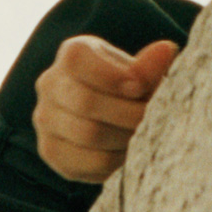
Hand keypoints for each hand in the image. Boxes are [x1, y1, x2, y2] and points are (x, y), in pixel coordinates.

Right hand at [32, 29, 187, 186]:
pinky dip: (115, 162)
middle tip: (152, 120)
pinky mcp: (51, 151)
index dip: (111, 77)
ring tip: (143, 137)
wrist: (111, 118)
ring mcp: (45, 119)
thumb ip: (149, 67)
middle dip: (127, 114)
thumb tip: (165, 50)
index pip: (76, 60)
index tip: (140, 89)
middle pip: (85, 102)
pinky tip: (128, 154)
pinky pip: (86, 162)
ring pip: (87, 134)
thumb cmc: (129, 88)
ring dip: (124, 139)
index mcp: (73, 54)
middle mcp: (50, 84)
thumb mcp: (140, 73)